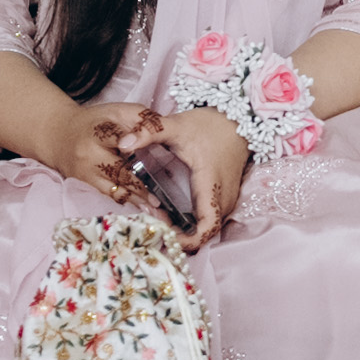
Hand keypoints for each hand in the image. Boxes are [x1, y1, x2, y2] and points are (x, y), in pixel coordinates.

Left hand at [81, 104, 246, 247]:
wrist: (238, 119)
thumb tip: (122, 143)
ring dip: (187, 231)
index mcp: (211, 185)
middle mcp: (224, 198)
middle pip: (206, 233)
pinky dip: (194, 224)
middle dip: (181, 237)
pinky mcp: (226, 198)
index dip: (188, 241)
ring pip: (209, 228)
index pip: (207, 228)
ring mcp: (227, 199)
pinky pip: (211, 219)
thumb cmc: (209, 124)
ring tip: (161, 222)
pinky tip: (174, 216)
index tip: (166, 236)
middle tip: (155, 227)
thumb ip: (148, 133)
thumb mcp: (176, 126)